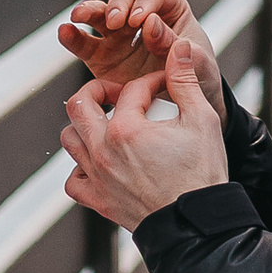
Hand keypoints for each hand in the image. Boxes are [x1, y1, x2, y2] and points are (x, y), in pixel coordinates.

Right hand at [58, 0, 225, 114]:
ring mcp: (119, 37)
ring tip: (78, 16)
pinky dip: (73, 37)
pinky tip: (65, 32)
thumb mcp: (196, 63)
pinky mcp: (102, 58)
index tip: (142, 19)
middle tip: (115, 22)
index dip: (146, 3)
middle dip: (117, 7)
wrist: (185, 110)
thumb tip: (151, 24)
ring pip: (99, 16)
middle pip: (124, 0)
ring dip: (88, 12)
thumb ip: (174, 45)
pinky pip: (85, 44)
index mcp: (170, 12)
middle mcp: (141, 19)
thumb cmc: (198, 77)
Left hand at [61, 39, 228, 228]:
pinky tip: (101, 162)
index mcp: (127, 129)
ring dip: (85, 126)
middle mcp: (103, 151)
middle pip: (79, 105)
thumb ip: (185, 80)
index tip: (167, 87)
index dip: (152, 82)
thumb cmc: (202, 174)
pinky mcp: (99, 201)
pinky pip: (74, 180)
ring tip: (108, 124)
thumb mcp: (201, 120)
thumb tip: (177, 47)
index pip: (130, 89)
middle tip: (119, 94)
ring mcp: (97, 177)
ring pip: (69, 139)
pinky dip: (81, 168)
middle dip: (99, 91)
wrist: (198, 225)